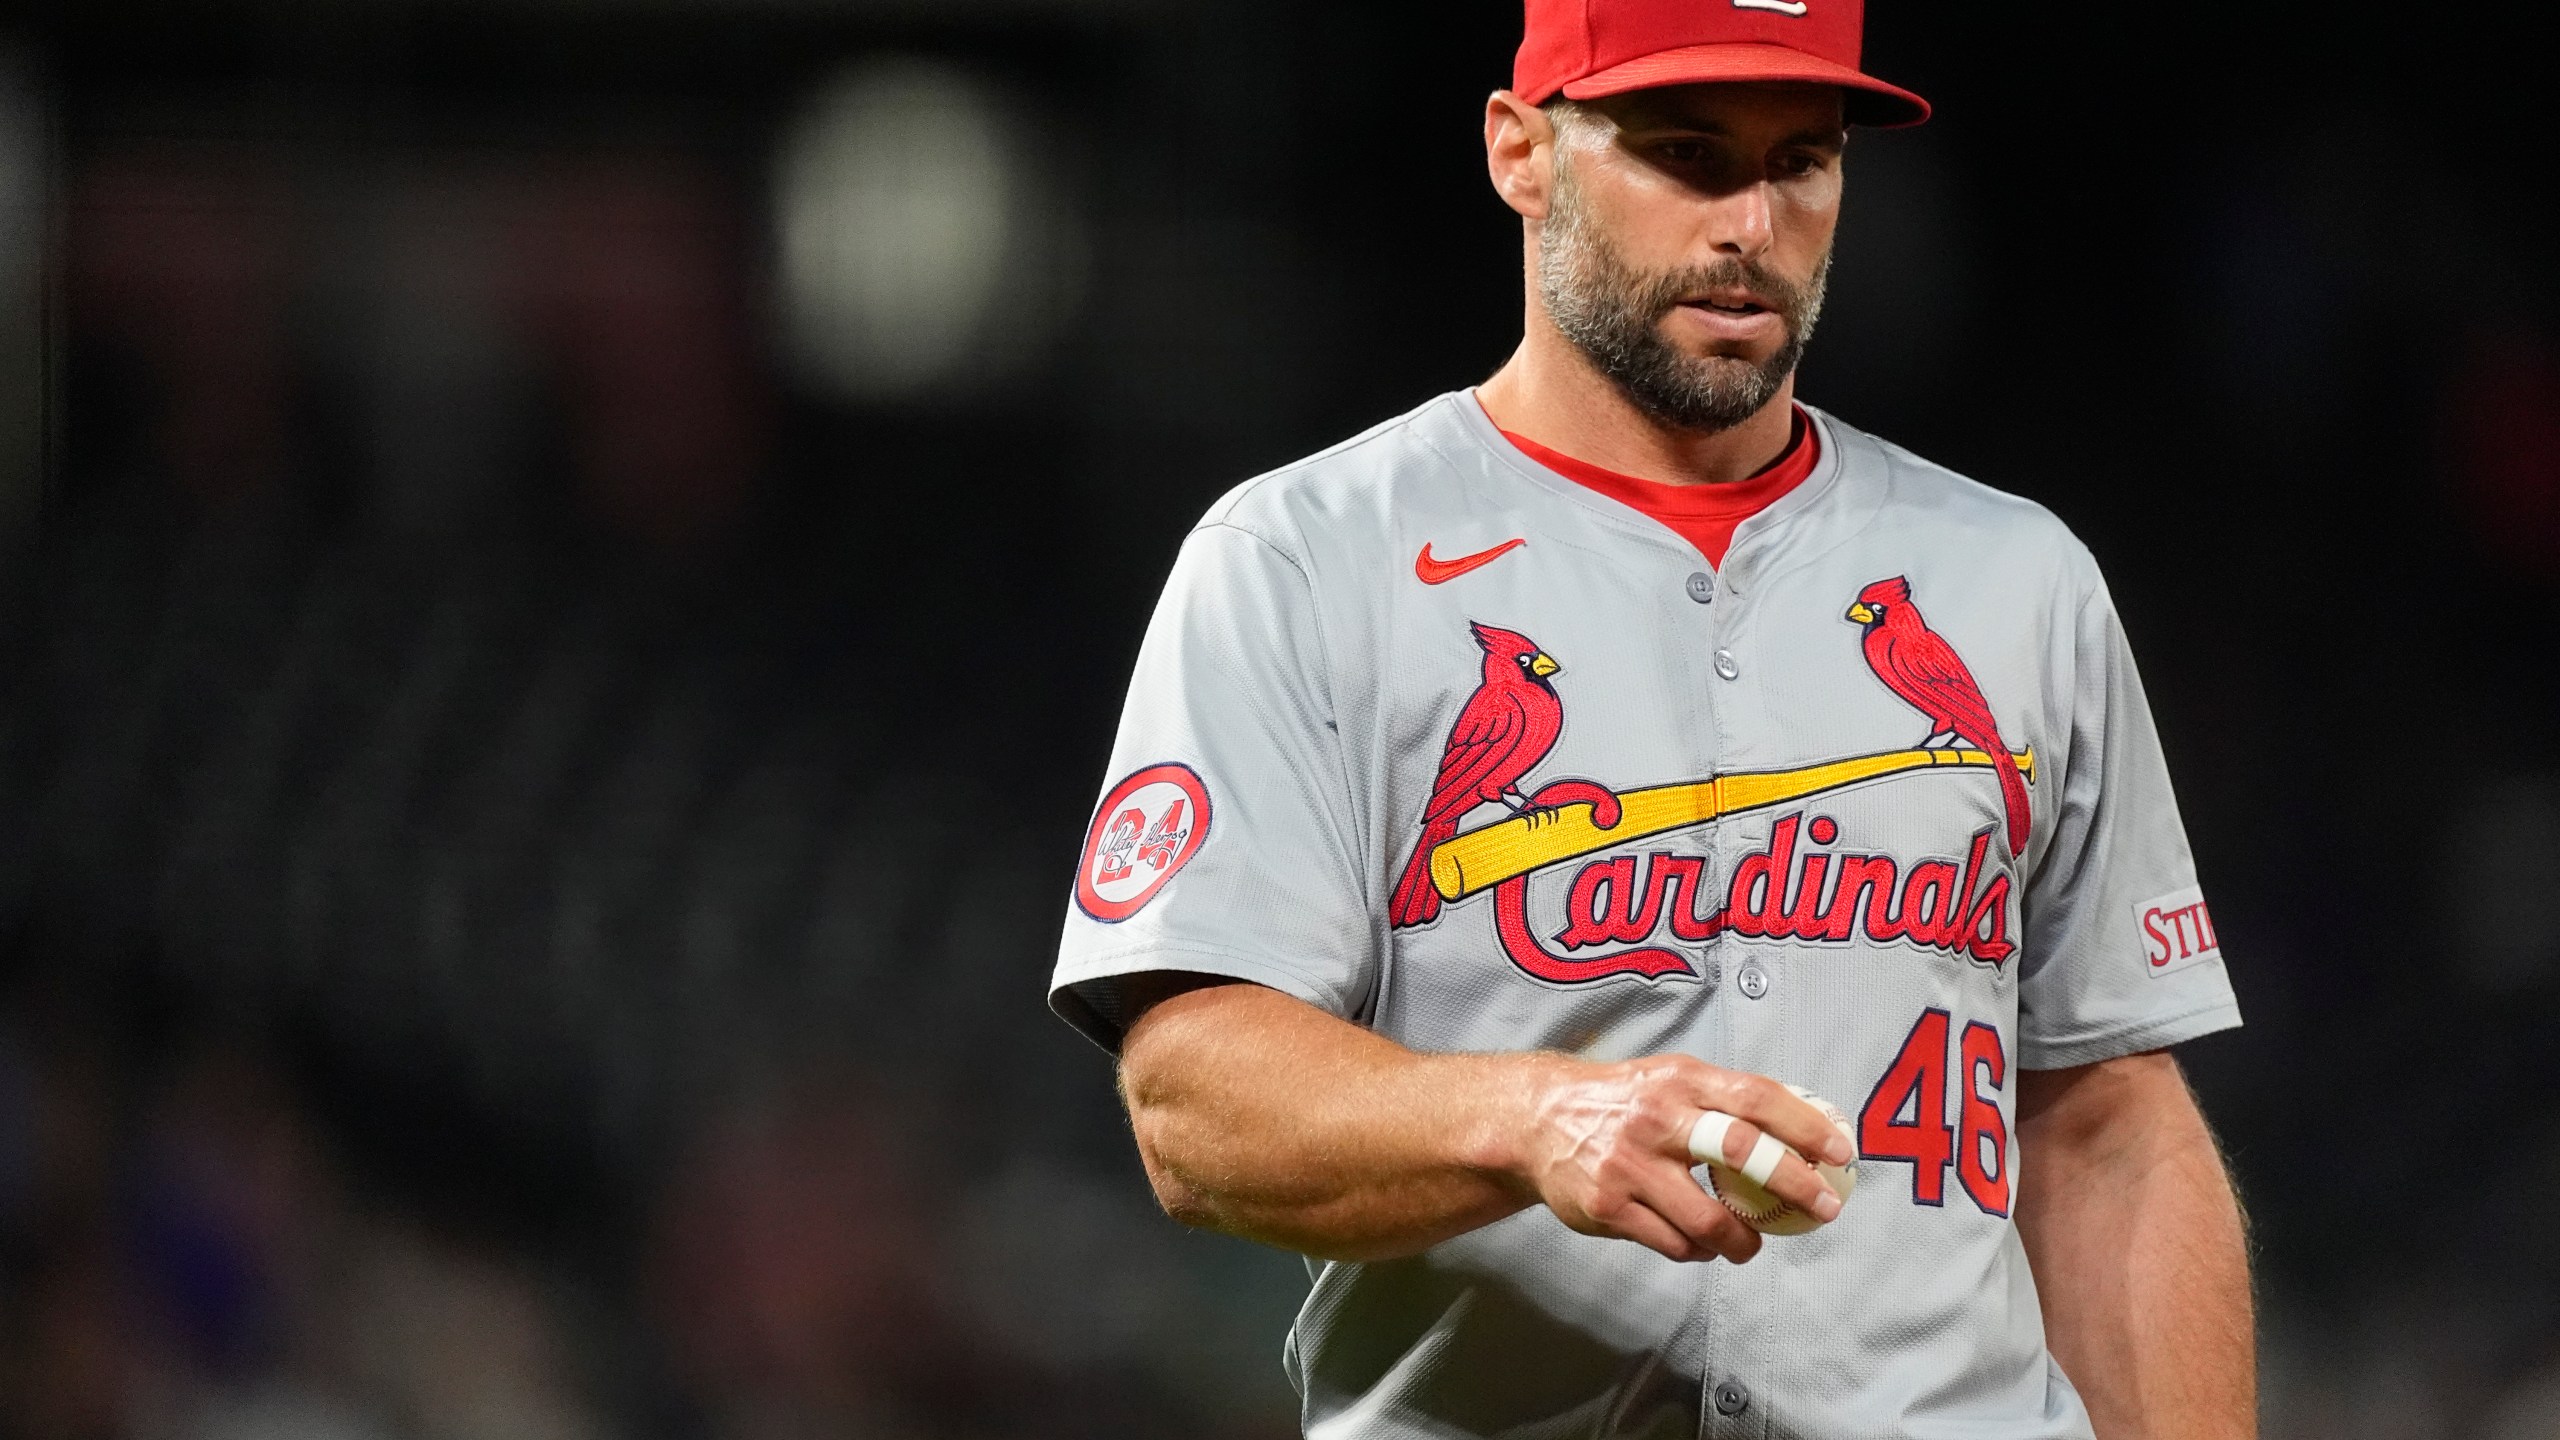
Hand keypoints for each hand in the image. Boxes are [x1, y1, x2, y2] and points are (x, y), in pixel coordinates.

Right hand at [1511, 1054, 1851, 1263]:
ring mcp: (1629, 1166)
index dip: (1804, 1126)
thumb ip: (1726, 1099)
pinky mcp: (1607, 1207)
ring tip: (1750, 1245)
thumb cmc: (1623, 1100)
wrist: (1539, 1120)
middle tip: (1824, 1207)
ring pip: (1708, 1220)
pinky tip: (1699, 1243)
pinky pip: (1672, 1244)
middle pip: (1740, 1151)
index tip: (1841, 1152)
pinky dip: (1697, 1251)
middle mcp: (1656, 1119)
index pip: (1755, 1098)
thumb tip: (1804, 1126)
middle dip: (1793, 1183)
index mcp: (1680, 1081)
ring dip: (1742, 1242)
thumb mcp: (1671, 1078)